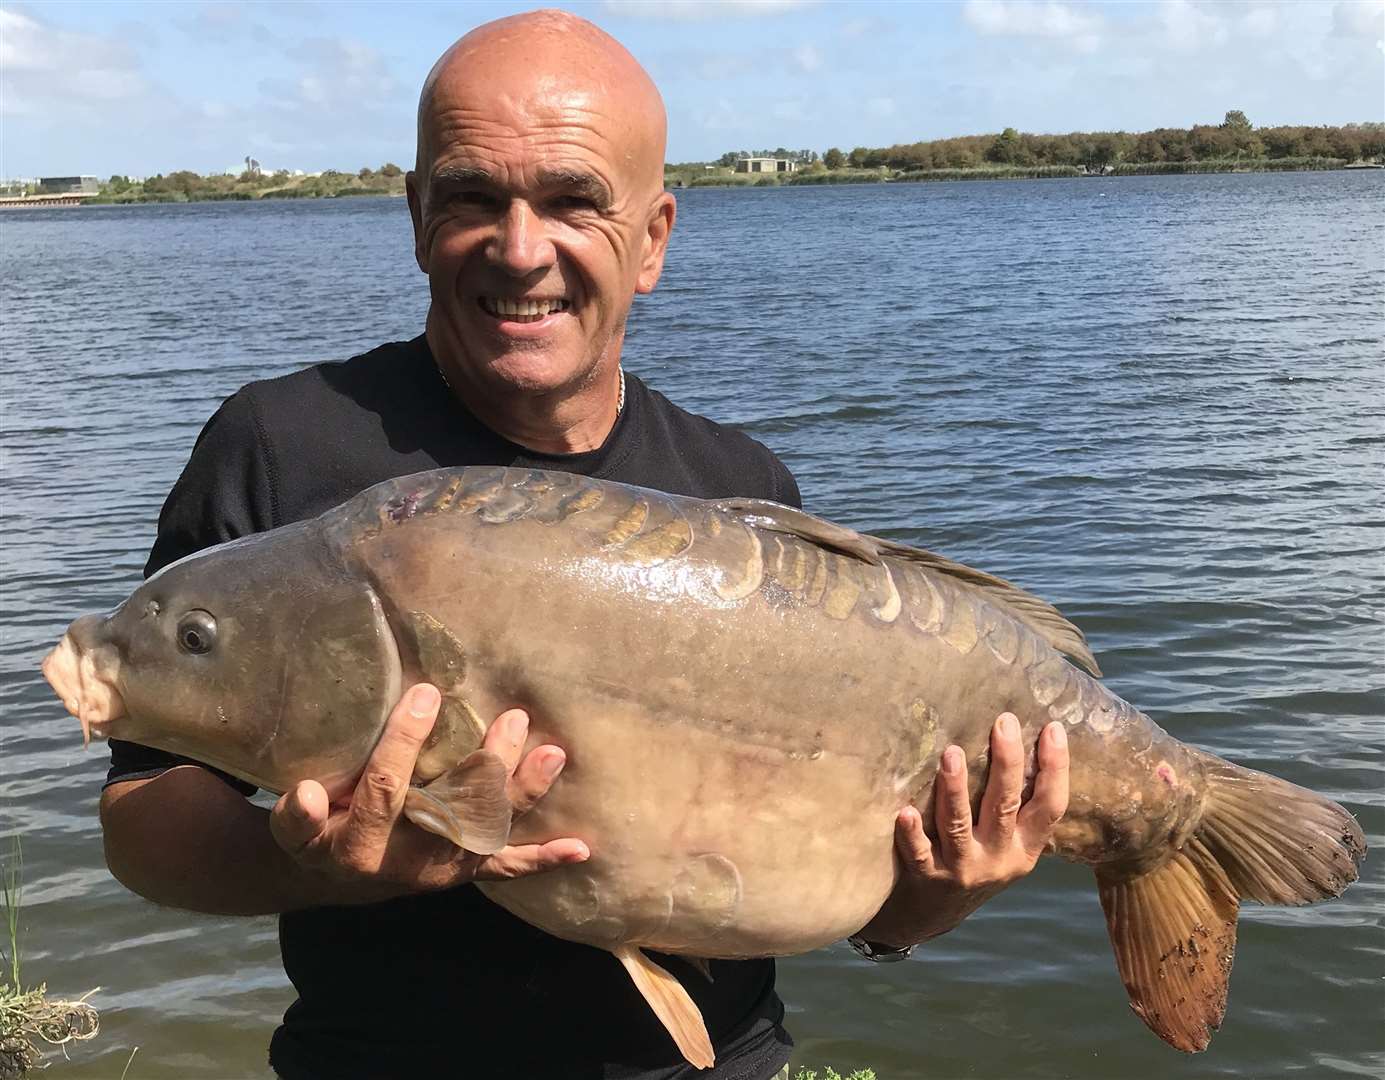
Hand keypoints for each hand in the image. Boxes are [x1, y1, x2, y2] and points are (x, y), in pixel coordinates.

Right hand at [269, 683, 588, 904]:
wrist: (335, 880)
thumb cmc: (317, 833)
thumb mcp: (293, 828)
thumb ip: (297, 816)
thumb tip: (309, 794)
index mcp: (360, 845)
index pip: (386, 788)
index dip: (405, 741)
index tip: (428, 693)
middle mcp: (407, 860)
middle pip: (451, 811)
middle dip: (486, 767)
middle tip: (512, 717)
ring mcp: (442, 868)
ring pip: (487, 830)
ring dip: (522, 795)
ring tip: (553, 755)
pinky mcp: (463, 871)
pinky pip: (505, 868)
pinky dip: (541, 859)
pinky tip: (580, 848)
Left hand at [854, 714, 1068, 948]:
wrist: (934, 914)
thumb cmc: (975, 861)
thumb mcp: (1008, 844)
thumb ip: (1015, 805)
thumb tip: (1019, 736)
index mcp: (1026, 848)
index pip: (1051, 806)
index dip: (1056, 769)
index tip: (1053, 728)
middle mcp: (999, 859)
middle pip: (1005, 806)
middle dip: (1007, 763)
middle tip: (1002, 723)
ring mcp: (963, 869)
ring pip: (959, 826)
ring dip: (955, 790)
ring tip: (951, 753)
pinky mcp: (927, 877)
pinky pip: (920, 853)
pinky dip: (912, 833)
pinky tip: (906, 812)